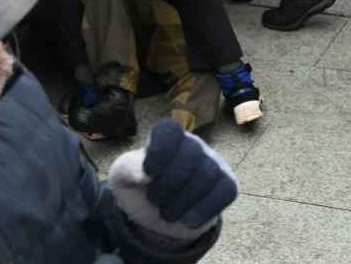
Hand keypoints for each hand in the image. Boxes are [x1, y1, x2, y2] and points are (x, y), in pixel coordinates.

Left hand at [107, 120, 237, 237]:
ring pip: (208, 175)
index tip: (148, 174)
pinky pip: (226, 191)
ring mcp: (213, 163)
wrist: (158, 213)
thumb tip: (144, 174)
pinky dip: (204, 210)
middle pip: (191, 155)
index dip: (159, 153)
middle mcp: (193, 145)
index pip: (170, 130)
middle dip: (168, 186)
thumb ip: (128, 169)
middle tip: (156, 200)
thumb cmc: (140, 187)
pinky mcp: (227, 183)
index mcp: (167, 137)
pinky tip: (188, 220)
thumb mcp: (123, 177)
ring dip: (182, 202)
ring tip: (168, 212)